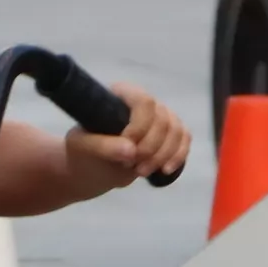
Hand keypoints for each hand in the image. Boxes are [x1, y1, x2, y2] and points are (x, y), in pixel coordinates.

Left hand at [66, 85, 189, 187]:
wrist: (92, 166)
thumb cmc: (82, 150)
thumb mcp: (83, 147)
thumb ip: (103, 146)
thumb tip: (131, 150)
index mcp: (121, 94)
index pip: (144, 102)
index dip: (140, 127)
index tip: (126, 151)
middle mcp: (144, 101)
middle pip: (163, 119)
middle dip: (150, 148)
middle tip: (131, 166)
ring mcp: (160, 116)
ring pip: (176, 130)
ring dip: (163, 155)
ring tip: (141, 171)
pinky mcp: (170, 133)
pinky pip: (185, 139)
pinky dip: (178, 156)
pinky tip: (166, 170)